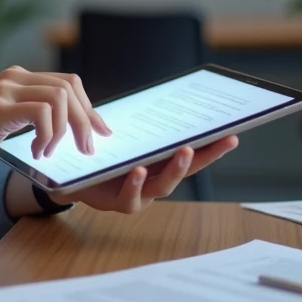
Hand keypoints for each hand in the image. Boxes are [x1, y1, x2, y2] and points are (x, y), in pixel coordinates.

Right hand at [0, 66, 112, 178]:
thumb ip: (34, 116)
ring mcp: (5, 89)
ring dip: (66, 129)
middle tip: (87, 148)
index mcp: (17, 77)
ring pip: (60, 96)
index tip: (100, 132)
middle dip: (85, 119)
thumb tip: (73, 124)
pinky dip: (48, 134)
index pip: (68, 82)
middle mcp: (13, 76)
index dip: (89, 107)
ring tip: (52, 151)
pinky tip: (38, 151)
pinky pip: (42, 112)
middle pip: (69, 86)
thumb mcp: (10, 124)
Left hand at [48, 136, 238, 212]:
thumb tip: (165, 98)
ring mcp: (138, 196)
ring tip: (184, 151)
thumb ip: (142, 124)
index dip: (213, 147)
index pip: (192, 155)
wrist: (69, 176)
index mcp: (159, 164)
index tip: (233, 134)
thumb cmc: (102, 155)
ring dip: (175, 169)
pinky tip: (138, 170)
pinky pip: (129, 197)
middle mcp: (154, 182)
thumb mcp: (125, 136)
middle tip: (222, 140)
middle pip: (186, 171)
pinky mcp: (115, 203)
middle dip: (206, 156)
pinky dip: (135, 183)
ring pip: (161, 186)